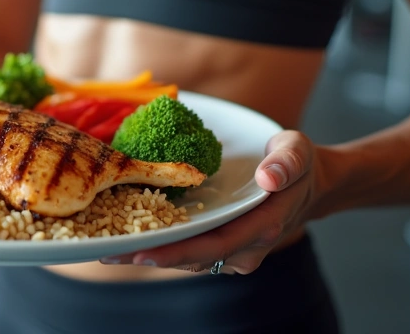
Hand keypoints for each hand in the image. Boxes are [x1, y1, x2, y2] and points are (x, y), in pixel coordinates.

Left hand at [102, 130, 322, 273]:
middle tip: (103, 251)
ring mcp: (230, 251)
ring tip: (103, 246)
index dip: (176, 251)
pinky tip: (124, 234)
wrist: (305, 183)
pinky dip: (157, 244)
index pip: (213, 245)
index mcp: (260, 228)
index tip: (141, 252)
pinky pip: (185, 248)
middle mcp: (243, 248)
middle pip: (190, 258)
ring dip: (146, 253)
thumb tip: (269, 177)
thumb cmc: (297, 164)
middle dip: (147, 256)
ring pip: (184, 257)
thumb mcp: (297, 152)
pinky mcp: (218, 245)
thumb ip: (287, 162)